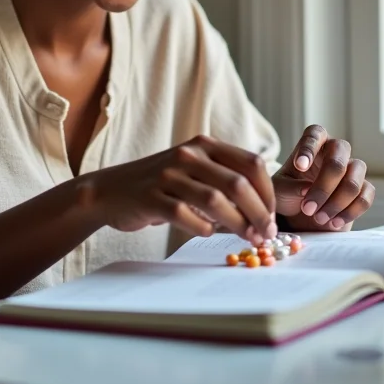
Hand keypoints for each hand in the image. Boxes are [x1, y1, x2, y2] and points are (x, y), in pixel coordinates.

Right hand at [87, 135, 277, 245]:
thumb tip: (263, 209)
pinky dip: (203, 228)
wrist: (110, 191)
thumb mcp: (192, 170)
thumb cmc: (160, 185)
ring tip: (248, 239)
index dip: (268, 192)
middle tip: (267, 234)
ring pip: (216, 201)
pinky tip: (207, 233)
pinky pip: (185, 215)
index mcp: (204, 145)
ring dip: (238, 224)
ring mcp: (168, 175)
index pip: (251, 164)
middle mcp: (188, 155)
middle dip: (259, 212)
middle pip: (238, 183)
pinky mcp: (152, 197)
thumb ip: (223, 179)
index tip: (273, 216)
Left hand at [272, 125, 374, 231]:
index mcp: (314, 144)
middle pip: (338, 158)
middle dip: (324, 186)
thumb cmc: (287, 194)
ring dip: (336, 202)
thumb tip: (307, 188)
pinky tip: (333, 222)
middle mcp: (335, 152)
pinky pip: (365, 196)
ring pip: (354, 179)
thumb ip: (290, 187)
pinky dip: (350, 211)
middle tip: (307, 208)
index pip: (315, 134)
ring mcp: (352, 170)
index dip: (309, 148)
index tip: (299, 166)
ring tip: (318, 218)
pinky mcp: (362, 190)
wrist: (300, 217)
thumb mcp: (280, 191)